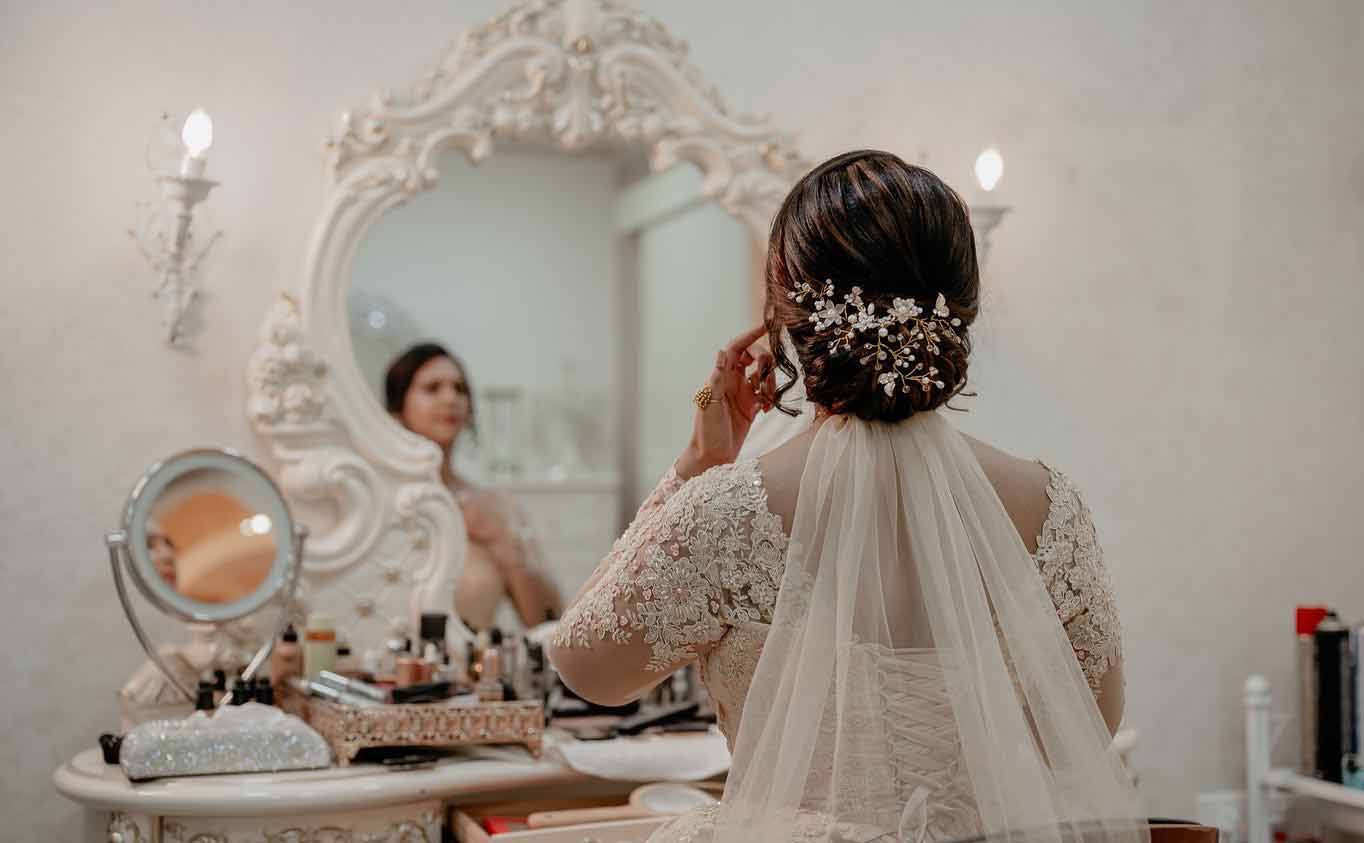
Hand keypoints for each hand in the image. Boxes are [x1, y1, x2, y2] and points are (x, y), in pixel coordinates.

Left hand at [676, 325, 775, 479]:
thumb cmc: (707, 430)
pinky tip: (766, 410)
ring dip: (770, 383)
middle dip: (765, 365)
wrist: (712, 456)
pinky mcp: (752, 406)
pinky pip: (767, 393)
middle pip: (755, 358)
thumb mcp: (710, 403)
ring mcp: (743, 393)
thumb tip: (721, 352)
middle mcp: (732, 381)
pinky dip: (771, 398)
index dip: (749, 335)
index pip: (737, 348)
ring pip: (764, 375)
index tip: (765, 326)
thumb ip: (717, 378)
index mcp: (721, 376)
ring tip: (766, 401)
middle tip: (763, 384)